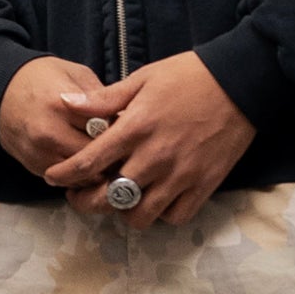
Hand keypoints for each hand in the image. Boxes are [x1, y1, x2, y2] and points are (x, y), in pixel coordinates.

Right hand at [0, 55, 129, 186]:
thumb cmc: (41, 77)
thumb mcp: (75, 74)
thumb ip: (101, 97)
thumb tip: (128, 120)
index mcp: (62, 105)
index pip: (105, 130)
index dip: (123, 132)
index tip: (131, 130)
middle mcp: (49, 133)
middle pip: (95, 158)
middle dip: (113, 156)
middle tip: (125, 150)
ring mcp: (39, 153)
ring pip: (82, 176)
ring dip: (98, 171)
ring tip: (108, 158)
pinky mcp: (33, 166)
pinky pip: (66, 182)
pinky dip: (80, 176)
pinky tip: (87, 164)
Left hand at [56, 52, 253, 225]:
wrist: (241, 83)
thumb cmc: (189, 76)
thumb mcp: (142, 78)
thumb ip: (104, 99)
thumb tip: (66, 103)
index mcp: (136, 128)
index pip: (89, 162)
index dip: (65, 175)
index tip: (54, 178)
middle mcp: (155, 157)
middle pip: (109, 198)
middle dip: (87, 201)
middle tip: (82, 194)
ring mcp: (181, 175)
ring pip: (140, 216)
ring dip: (124, 211)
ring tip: (121, 197)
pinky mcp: (204, 186)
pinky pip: (174, 217)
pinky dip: (160, 214)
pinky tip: (155, 199)